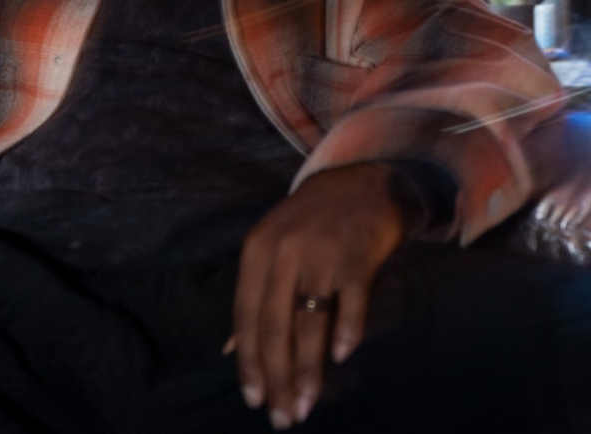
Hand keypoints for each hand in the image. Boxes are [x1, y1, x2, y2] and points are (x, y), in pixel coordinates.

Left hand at [231, 163, 410, 428]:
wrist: (360, 181)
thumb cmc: (310, 223)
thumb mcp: (272, 249)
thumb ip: (254, 296)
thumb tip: (230, 352)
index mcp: (258, 249)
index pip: (246, 313)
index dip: (249, 360)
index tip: (253, 400)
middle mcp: (284, 249)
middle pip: (275, 322)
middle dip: (277, 375)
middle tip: (282, 417)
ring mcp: (321, 249)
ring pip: (310, 318)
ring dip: (308, 368)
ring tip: (306, 404)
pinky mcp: (357, 251)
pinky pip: (350, 296)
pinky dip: (347, 327)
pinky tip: (342, 357)